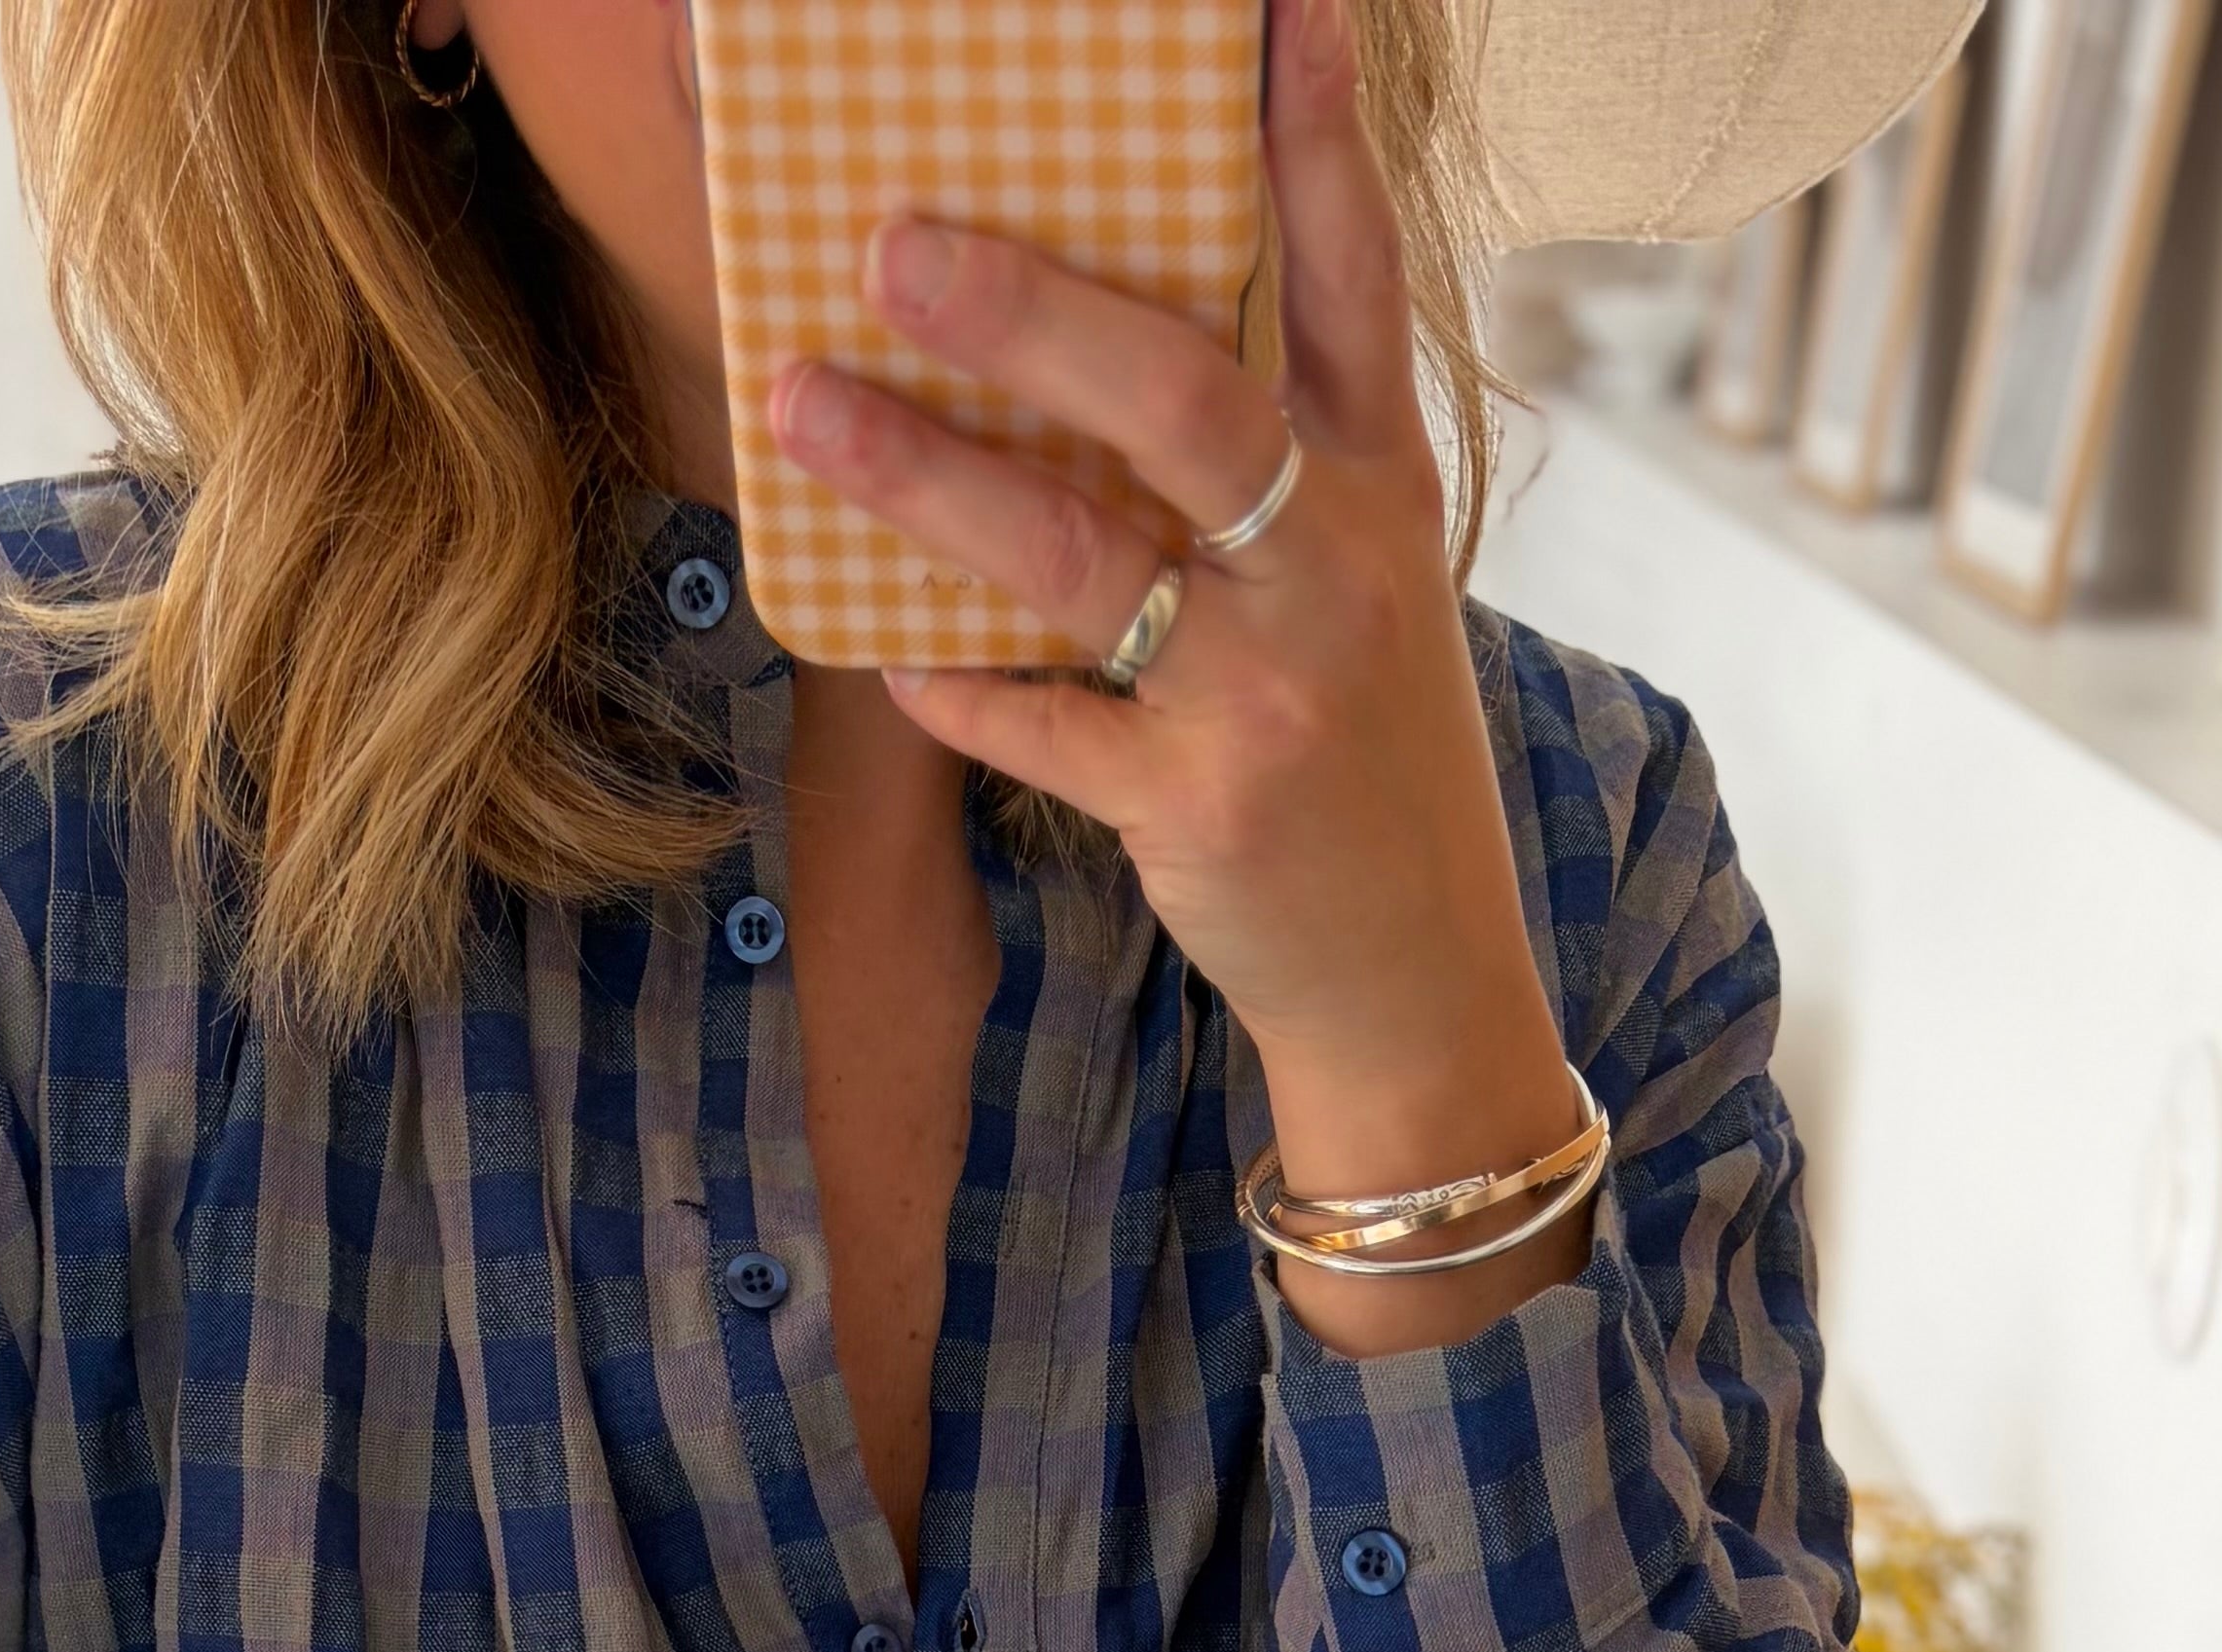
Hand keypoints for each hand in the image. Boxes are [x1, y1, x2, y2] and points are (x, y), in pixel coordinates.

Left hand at [767, 0, 1589, 1351]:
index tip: (1280, 6)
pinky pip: (1042, 726)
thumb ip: (1266, 476)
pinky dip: (958, 688)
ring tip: (803, 404)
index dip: (1313, 136)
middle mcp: (1333, 566)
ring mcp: (1267, 689)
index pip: (1352, 276)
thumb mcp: (1360, 593)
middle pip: (1180, 396)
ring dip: (925, 476)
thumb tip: (1091, 357)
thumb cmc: (1360, 762)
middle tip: (895, 244)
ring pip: (1078, 554)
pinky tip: (882, 649)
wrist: (1418, 983)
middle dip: (1030, 312)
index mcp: (1379, 487)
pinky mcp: (1199, 804)